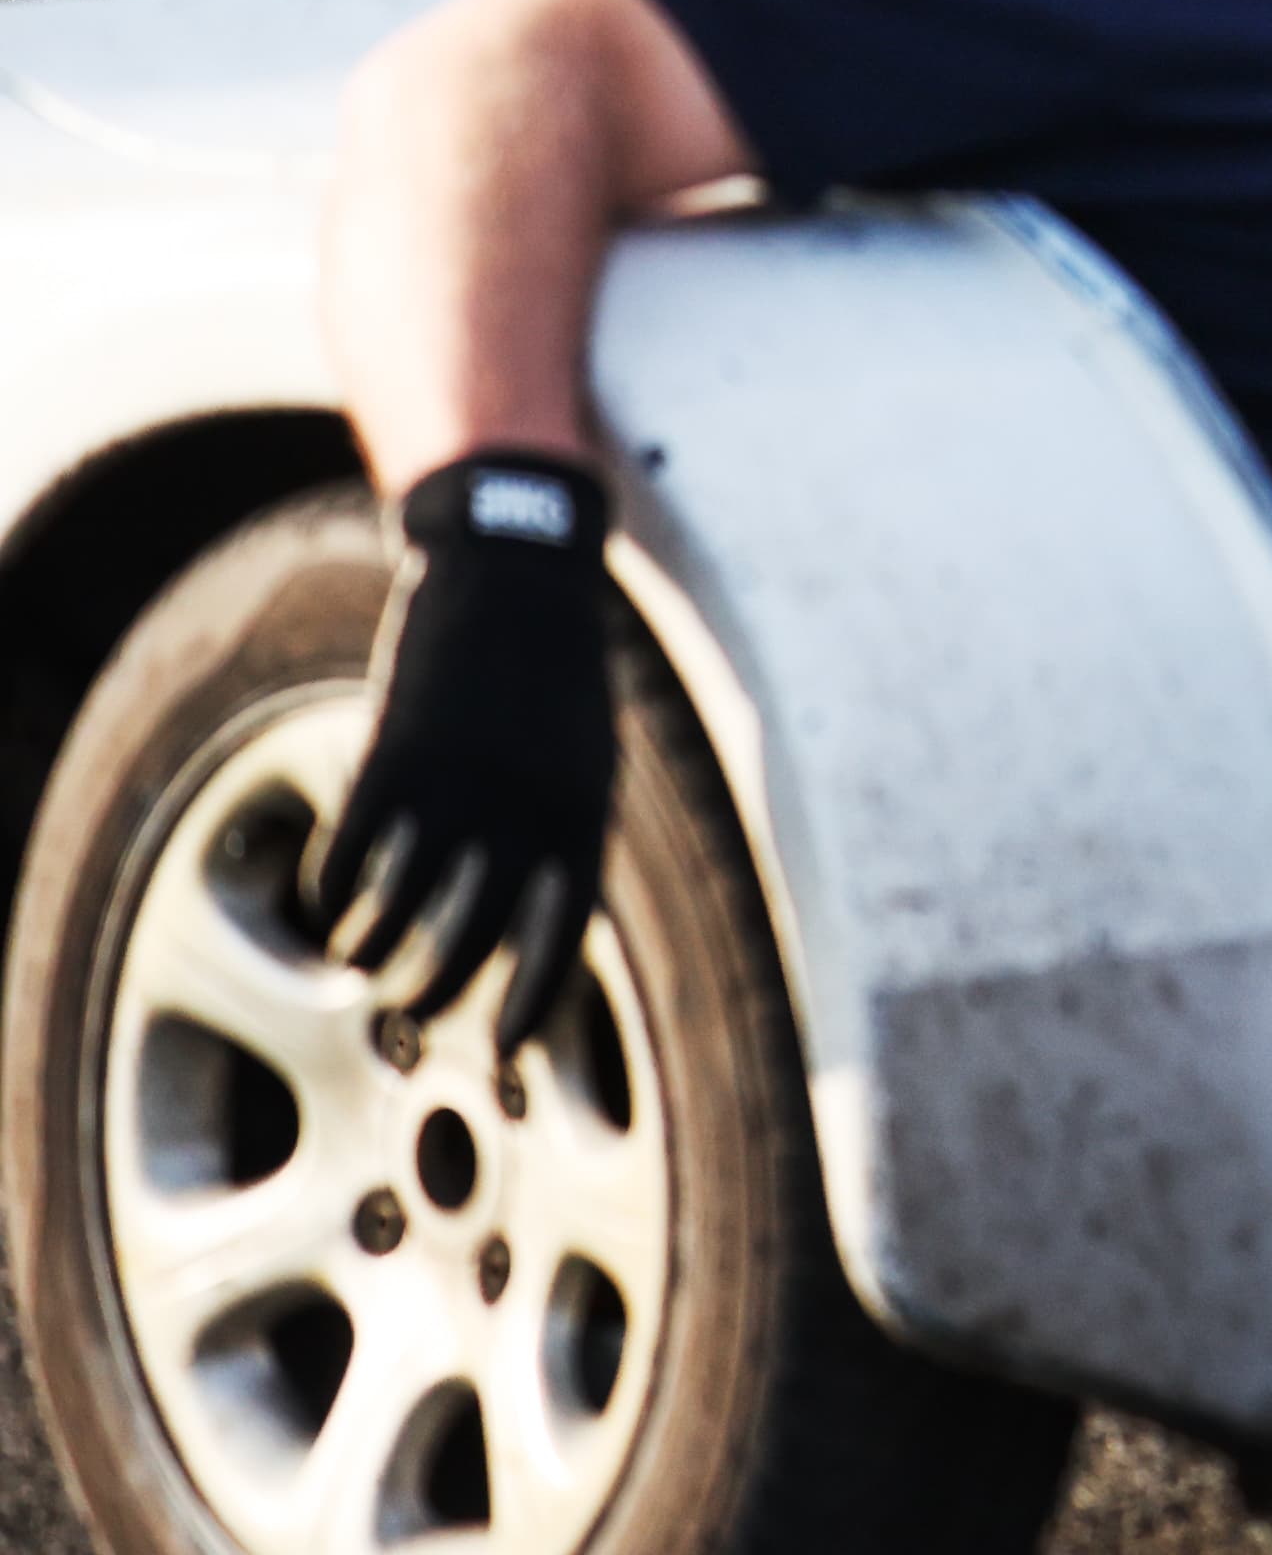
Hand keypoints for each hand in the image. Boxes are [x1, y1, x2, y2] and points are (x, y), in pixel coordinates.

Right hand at [308, 455, 618, 1053]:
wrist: (519, 576)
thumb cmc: (558, 679)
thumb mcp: (588, 758)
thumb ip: (562, 835)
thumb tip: (538, 922)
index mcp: (580, 815)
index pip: (560, 938)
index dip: (530, 1003)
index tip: (505, 1054)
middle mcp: (521, 811)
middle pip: (467, 942)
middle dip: (433, 993)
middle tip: (410, 1012)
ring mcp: (454, 785)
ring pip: (395, 910)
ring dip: (367, 953)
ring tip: (358, 963)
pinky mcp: (392, 756)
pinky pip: (349, 855)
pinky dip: (330, 894)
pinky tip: (324, 906)